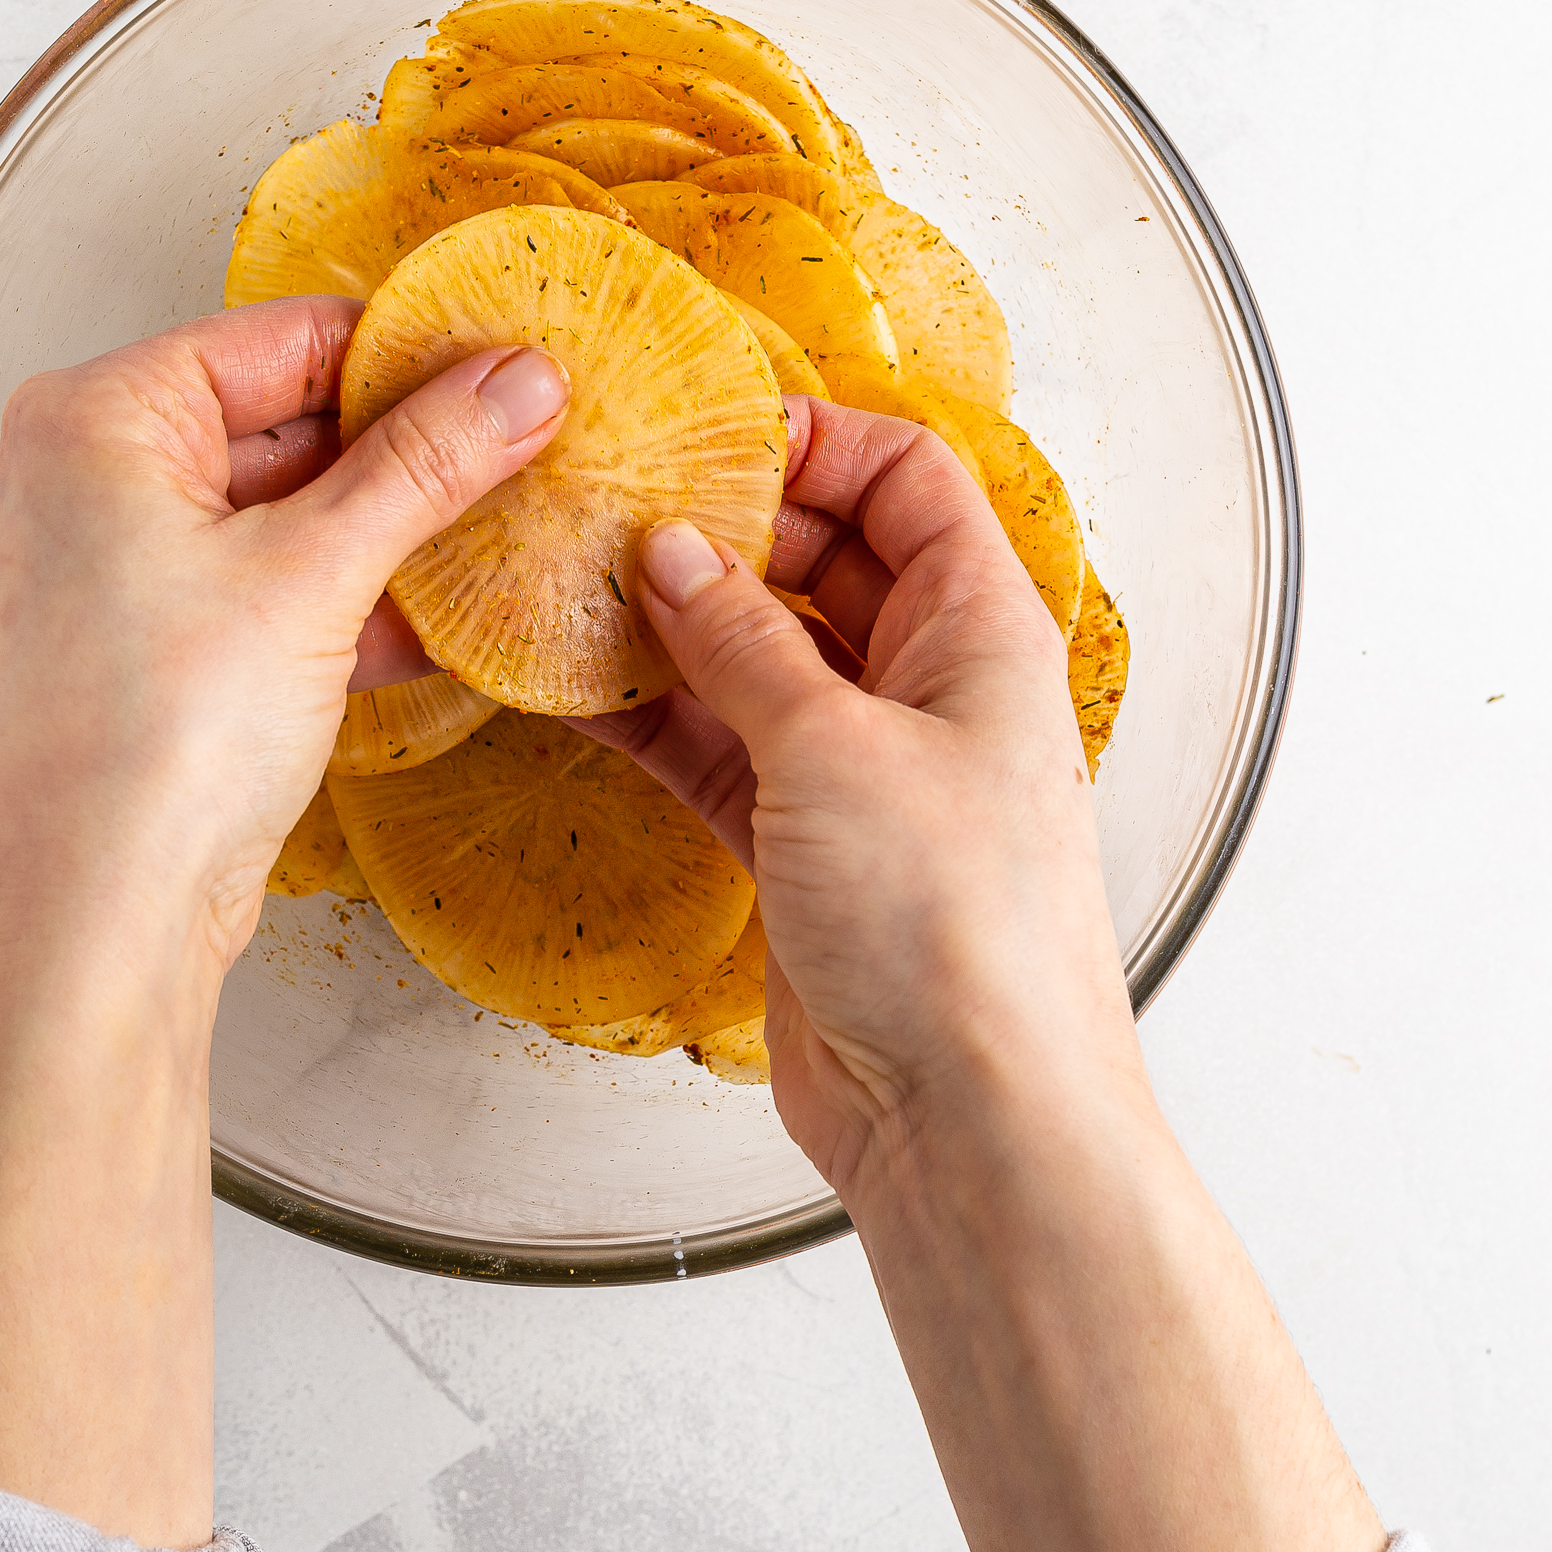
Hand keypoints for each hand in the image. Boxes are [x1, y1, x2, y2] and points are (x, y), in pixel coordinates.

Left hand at [0, 298, 567, 1545]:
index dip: (408, 349)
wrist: (100, 928)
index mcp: (97, 420)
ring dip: (399, 527)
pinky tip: (454, 612)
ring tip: (514, 521)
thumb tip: (516, 382)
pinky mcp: (168, 656)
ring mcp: (128, 573)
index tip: (513, 361)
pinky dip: (362, 598)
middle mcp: (94, 482)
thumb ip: (425, 466)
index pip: (282, 338)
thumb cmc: (149, 750)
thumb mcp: (314, 577)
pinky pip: (283, 592)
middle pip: (289, 421)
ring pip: (294, 514)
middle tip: (534, 439)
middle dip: (411, 443)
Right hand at [580, 395, 1134, 1192]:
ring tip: (571, 586)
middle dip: (724, 529)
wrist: (967, 1116)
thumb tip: (679, 553)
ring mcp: (863, 771)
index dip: (816, 442)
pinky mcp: (804, 848)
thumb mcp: (836, 747)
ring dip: (673, 626)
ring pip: (758, 658)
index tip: (708, 435)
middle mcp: (929, 690)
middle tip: (614, 508)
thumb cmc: (955, 927)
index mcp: (980, 633)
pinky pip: (720, 749)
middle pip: (825, 561)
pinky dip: (656, 718)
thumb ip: (746, 643)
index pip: (909, 482)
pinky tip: (577, 688)